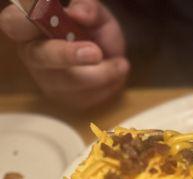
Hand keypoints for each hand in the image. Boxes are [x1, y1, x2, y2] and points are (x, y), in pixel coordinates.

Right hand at [0, 0, 128, 108]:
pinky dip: (107, 85)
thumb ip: (89, 8)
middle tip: (96, 52)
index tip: (46, 15)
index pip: (15, 24)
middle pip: (39, 57)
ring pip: (67, 82)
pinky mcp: (65, 99)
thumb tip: (78, 13)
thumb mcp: (97, 15)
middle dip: (66, 55)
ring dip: (99, 74)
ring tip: (121, 64)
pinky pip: (86, 97)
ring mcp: (47, 80)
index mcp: (31, 26)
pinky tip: (115, 72)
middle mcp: (33, 54)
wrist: (112, 59)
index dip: (25, 22)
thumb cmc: (94, 31)